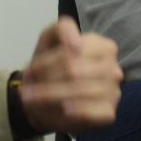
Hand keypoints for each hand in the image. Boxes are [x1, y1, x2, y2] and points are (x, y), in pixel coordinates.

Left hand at [18, 16, 121, 132]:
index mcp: (103, 46)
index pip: (72, 52)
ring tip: (34, 99)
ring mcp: (113, 90)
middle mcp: (112, 68)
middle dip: (46, 80)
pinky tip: (64, 110)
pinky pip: (95, 112)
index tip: (29, 70)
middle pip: (74, 71)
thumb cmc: (52, 66)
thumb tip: (76, 44)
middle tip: (27, 89)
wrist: (47, 99)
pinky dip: (77, 111)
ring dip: (52, 95)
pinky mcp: (109, 112)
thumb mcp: (50, 39)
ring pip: (81, 91)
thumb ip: (62, 29)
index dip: (46, 62)